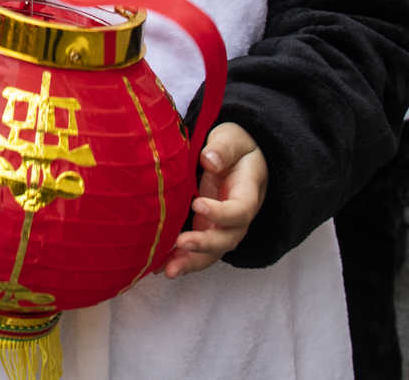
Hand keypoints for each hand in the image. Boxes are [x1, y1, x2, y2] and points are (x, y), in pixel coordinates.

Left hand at [163, 123, 267, 277]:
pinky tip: (161, 267)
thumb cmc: (234, 146)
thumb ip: (223, 148)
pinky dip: (182, 261)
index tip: (198, 204)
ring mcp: (221, 225)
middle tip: (181, 243)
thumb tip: (209, 160)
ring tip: (169, 270)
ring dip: (192, 262)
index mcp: (247, 192)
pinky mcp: (205, 229)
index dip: (222, 212)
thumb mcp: (232, 138)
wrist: (234, 155)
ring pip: (212, 252)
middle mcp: (237, 216)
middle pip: (228, 238)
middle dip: (205, 245)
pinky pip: (198, 251)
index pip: (241, 210)